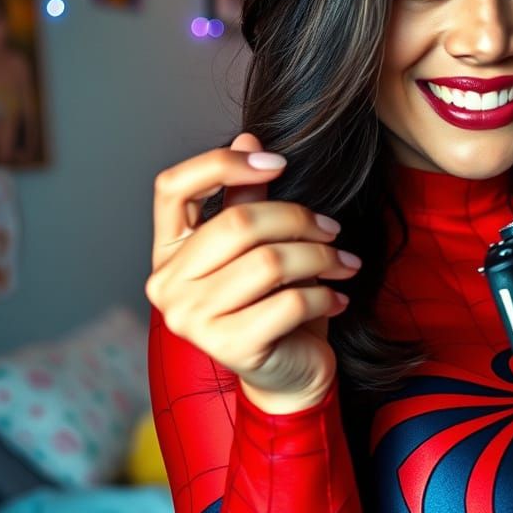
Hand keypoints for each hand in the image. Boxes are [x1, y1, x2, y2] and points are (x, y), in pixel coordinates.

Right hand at [145, 132, 360, 410]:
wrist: (288, 375)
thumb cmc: (273, 307)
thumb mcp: (261, 248)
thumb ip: (249, 200)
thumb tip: (247, 136)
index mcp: (168, 251)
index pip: (172, 187)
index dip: (224, 164)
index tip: (277, 162)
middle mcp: (167, 283)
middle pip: (237, 224)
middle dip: (298, 220)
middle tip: (333, 230)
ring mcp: (191, 318)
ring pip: (268, 263)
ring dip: (320, 258)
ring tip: (345, 264)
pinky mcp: (227, 347)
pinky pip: (288, 303)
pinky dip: (324, 295)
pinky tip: (339, 298)